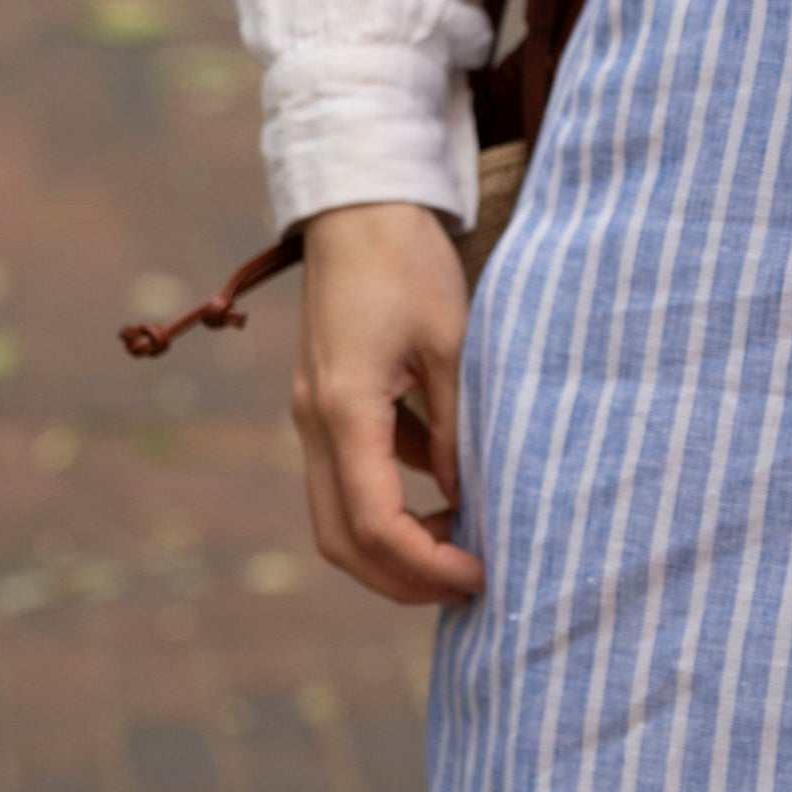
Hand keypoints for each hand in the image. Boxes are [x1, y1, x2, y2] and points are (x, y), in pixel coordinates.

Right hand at [292, 202, 483, 604]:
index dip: (426, 564)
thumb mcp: (454, 346)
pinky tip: (448, 494)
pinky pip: (350, 476)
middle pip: (341, 540)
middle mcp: (314, 422)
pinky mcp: (325, 403)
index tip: (479, 574)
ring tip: (461, 547)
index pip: (374, 523)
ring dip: (393, 546)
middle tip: (469, 584)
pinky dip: (392, 503)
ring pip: (338, 515)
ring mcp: (312, 414)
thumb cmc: (409, 265)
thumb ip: (457, 429)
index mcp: (344, 410)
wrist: (360, 207)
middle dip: (402, 577)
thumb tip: (469, 503)